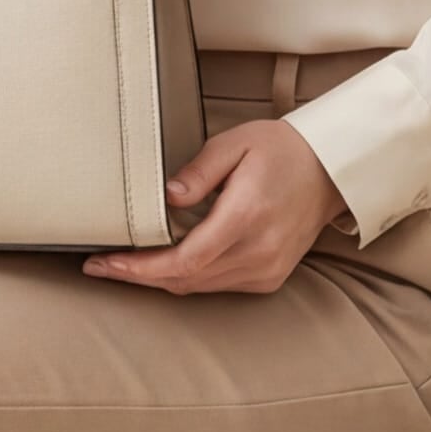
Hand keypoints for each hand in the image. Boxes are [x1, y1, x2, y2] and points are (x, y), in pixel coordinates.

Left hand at [82, 121, 350, 293]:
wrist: (330, 169)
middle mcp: (258, 251)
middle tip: (100, 266)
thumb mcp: (235, 144)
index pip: (184, 259)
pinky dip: (188, 278)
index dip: (139, 268)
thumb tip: (166, 198)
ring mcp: (267, 269)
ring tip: (124, 265)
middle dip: (138, 276)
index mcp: (246, 216)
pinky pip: (218, 286)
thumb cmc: (281, 150)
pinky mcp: (270, 277)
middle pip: (185, 279)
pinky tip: (165, 264)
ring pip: (199, 287)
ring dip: (160, 279)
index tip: (106, 263)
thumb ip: (198, 172)